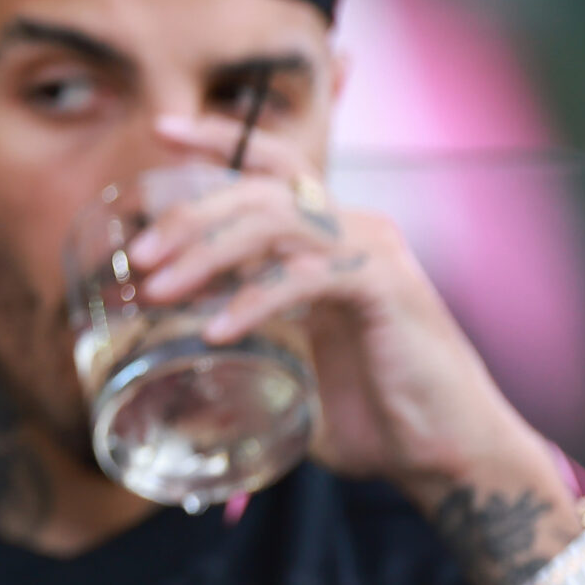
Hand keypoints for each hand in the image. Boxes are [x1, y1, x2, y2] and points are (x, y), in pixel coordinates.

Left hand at [130, 114, 542, 511]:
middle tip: (137, 255)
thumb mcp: (291, 361)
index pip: (272, 165)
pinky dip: (254, 298)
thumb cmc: (370, 410)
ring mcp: (373, 253)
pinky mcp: (386, 286)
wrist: (447, 453)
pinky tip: (218, 330)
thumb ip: (241, 336)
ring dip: (207, 252)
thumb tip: (171, 352)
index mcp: (329, 238)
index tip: (161, 131)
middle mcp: (353, 231)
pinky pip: (306, 273)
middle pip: (258, 190)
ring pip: (275, 220)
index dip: (219, 140)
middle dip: (189, 215)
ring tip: (159, 291)